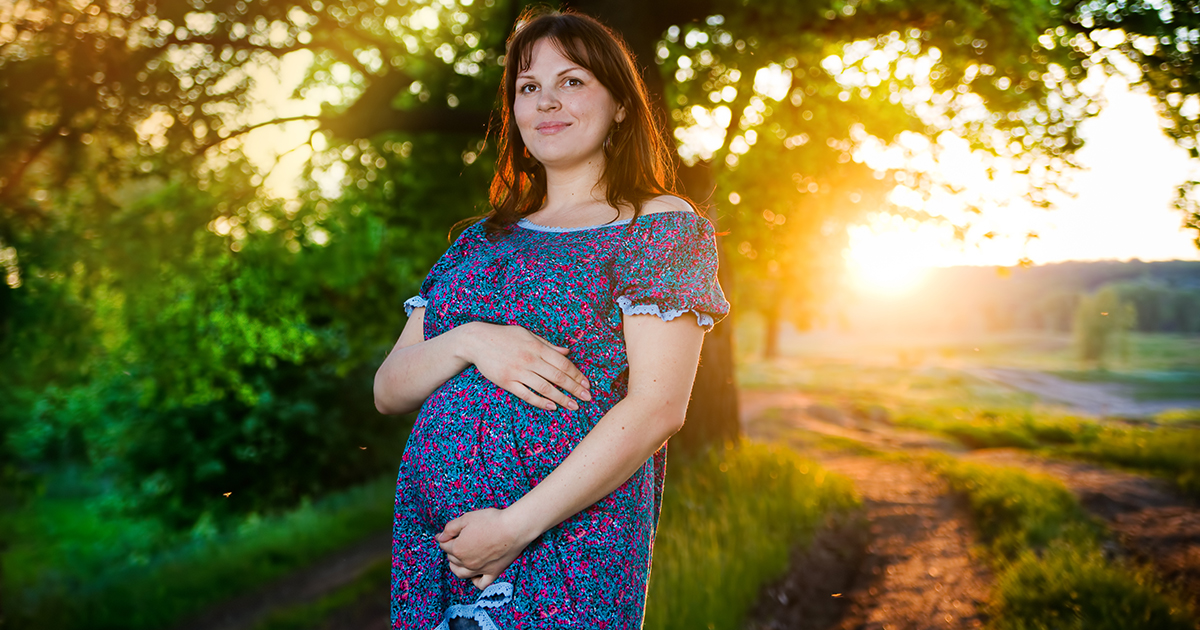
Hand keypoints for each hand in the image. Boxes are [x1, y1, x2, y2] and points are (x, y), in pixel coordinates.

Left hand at [436, 508, 534, 589]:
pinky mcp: (492, 573)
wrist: (513, 528)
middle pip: (452, 558)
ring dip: (456, 567)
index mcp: (458, 548)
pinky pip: (480, 583)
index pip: (444, 545)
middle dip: (450, 550)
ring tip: (458, 560)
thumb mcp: (466, 518)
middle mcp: (466, 562)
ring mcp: (479, 569)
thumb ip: (450, 528)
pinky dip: (474, 581)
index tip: (446, 534)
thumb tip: (439, 537)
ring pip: (461, 573)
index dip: (444, 538)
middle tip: (454, 542)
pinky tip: (474, 575)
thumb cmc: (491, 521)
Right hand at [462, 323, 591, 410]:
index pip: (562, 363)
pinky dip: (541, 401)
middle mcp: (529, 359)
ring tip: (574, 406)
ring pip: (545, 388)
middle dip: (575, 388)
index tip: (586, 384)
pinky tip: (552, 406)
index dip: (577, 374)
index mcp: (536, 347)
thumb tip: (567, 352)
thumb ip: (548, 345)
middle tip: (588, 398)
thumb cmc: (504, 336)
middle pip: (557, 377)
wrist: (476, 341)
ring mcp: (518, 371)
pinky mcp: (507, 382)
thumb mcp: (527, 334)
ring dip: (562, 398)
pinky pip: (527, 394)